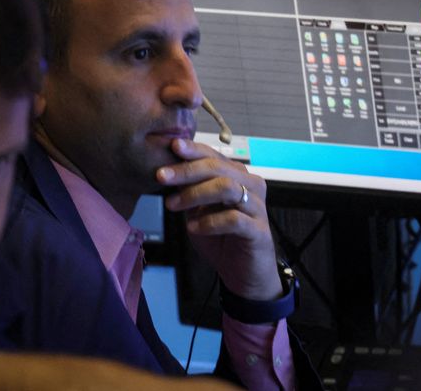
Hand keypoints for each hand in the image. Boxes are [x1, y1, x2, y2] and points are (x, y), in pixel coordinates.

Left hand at [157, 138, 281, 300]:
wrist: (243, 273)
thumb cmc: (221, 238)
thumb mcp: (199, 210)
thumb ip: (189, 191)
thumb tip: (167, 171)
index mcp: (238, 177)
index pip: (214, 156)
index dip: (193, 150)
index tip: (172, 146)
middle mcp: (251, 187)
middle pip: (218, 168)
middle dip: (186, 170)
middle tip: (161, 176)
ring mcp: (257, 208)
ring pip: (226, 188)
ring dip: (195, 194)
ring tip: (173, 206)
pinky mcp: (259, 231)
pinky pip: (234, 219)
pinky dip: (209, 222)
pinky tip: (194, 227)